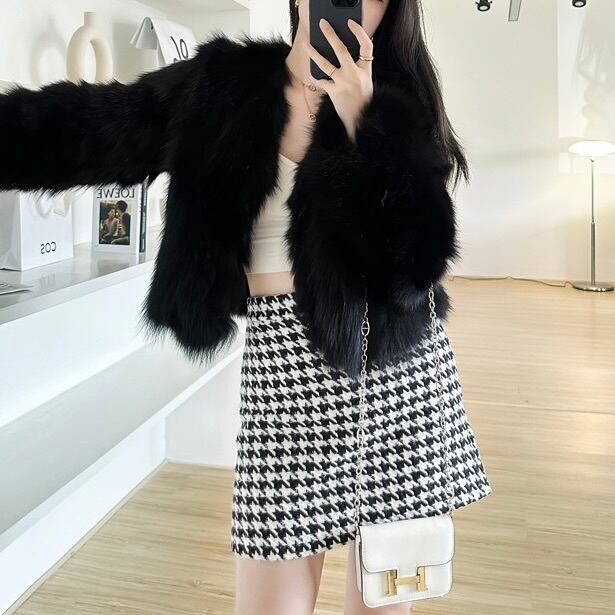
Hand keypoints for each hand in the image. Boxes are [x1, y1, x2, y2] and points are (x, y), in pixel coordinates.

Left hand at [304, 18, 373, 143]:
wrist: (362, 121)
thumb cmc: (363, 102)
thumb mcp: (366, 83)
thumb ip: (358, 68)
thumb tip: (345, 54)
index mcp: (366, 70)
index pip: (366, 46)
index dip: (359, 32)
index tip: (351, 23)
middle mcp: (355, 74)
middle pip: (341, 50)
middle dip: (331, 35)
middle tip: (322, 25)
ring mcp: (344, 83)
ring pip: (325, 64)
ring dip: (314, 53)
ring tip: (306, 44)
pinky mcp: (335, 92)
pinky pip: (322, 81)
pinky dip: (316, 78)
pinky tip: (311, 74)